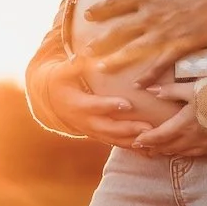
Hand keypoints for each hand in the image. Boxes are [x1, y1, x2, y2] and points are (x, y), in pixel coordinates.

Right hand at [26, 55, 154, 146]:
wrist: (52, 102)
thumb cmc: (61, 82)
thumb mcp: (63, 72)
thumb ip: (76, 65)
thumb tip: (84, 53)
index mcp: (77, 104)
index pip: (95, 106)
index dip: (110, 106)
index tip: (127, 104)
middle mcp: (85, 122)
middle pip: (108, 128)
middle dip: (128, 129)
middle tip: (148, 128)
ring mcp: (93, 131)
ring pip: (114, 140)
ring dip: (134, 142)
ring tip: (154, 141)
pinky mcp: (99, 136)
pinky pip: (117, 144)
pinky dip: (134, 149)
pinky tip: (152, 152)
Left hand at [82, 0, 206, 82]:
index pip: (116, 3)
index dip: (101, 10)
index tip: (89, 16)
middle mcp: (152, 14)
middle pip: (119, 31)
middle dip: (100, 42)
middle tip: (84, 52)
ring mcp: (167, 31)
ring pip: (134, 50)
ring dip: (116, 61)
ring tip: (100, 69)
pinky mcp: (183, 44)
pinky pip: (161, 63)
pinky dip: (148, 75)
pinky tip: (138, 84)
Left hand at [128, 82, 206, 158]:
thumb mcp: (193, 88)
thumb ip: (171, 91)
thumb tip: (150, 90)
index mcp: (182, 124)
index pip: (159, 135)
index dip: (146, 139)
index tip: (136, 142)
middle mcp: (191, 138)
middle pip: (168, 147)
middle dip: (155, 148)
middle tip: (145, 150)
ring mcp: (205, 145)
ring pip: (182, 152)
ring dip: (169, 152)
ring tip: (161, 152)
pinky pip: (196, 154)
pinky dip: (186, 154)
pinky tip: (185, 152)